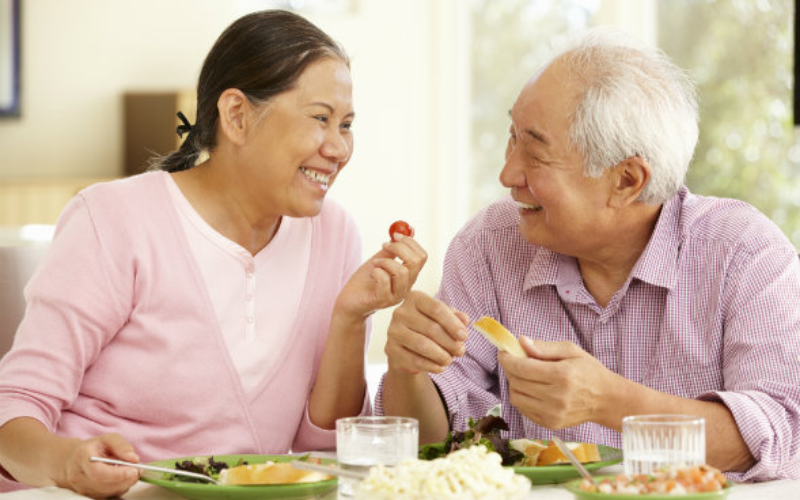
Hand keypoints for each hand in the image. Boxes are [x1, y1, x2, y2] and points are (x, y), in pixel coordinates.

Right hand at [59, 434, 139, 498]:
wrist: (74, 461)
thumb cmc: (93, 448)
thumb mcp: (107, 439)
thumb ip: (121, 446)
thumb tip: (134, 459)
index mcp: (81, 458)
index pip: (98, 473)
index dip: (118, 474)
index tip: (134, 470)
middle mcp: (79, 477)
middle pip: (105, 486)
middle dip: (126, 479)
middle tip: (138, 470)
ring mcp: (83, 489)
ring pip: (109, 492)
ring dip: (125, 483)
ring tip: (129, 471)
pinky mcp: (90, 496)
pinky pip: (110, 496)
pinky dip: (120, 487)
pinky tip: (123, 478)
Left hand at [334, 232, 426, 322]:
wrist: (349, 302)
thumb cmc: (364, 282)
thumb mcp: (379, 261)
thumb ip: (391, 249)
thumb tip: (404, 231)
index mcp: (409, 276)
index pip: (422, 257)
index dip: (410, 242)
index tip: (395, 235)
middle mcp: (406, 287)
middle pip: (416, 262)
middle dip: (399, 248)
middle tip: (385, 245)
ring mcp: (396, 296)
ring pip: (402, 272)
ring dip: (385, 262)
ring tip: (375, 264)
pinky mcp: (383, 301)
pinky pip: (385, 281)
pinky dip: (377, 271)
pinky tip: (371, 273)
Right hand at [384, 291, 469, 374]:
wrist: (407, 346)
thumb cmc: (429, 327)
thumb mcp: (444, 318)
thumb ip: (456, 317)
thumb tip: (465, 320)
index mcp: (415, 298)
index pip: (437, 308)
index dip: (453, 324)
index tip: (464, 336)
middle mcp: (400, 312)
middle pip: (431, 328)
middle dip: (450, 342)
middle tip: (460, 351)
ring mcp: (393, 331)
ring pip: (423, 345)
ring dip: (441, 355)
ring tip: (450, 360)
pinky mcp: (391, 349)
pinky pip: (414, 360)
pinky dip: (431, 366)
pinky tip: (440, 367)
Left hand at [499, 337, 618, 428]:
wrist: (606, 400)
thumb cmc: (589, 371)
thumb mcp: (571, 351)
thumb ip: (544, 347)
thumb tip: (521, 342)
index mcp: (562, 375)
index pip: (523, 368)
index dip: (508, 359)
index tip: (503, 352)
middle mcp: (556, 397)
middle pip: (517, 382)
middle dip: (510, 369)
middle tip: (513, 361)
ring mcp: (553, 413)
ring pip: (516, 398)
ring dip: (514, 384)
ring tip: (523, 376)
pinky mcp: (550, 423)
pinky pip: (524, 409)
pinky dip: (522, 397)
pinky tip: (531, 389)